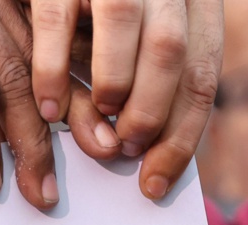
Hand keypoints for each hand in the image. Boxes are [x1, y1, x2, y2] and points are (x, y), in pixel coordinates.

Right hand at [25, 0, 222, 198]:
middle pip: (171, 49)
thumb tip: (147, 161)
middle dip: (150, 112)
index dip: (181, 136)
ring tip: (98, 123)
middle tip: (125, 149)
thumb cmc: (101, 17)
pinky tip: (46, 107)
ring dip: (113, 87)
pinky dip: (52, 70)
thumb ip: (151, 88)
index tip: (153, 183)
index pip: (201, 73)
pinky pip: (57, 20)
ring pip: (125, 24)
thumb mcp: (145, 42)